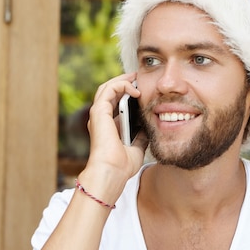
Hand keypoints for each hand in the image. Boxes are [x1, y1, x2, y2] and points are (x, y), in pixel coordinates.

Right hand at [77, 73, 147, 202]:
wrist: (113, 172)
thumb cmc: (122, 165)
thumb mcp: (137, 147)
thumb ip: (141, 136)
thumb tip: (150, 127)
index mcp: (109, 126)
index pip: (115, 103)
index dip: (127, 94)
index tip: (142, 90)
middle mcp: (102, 118)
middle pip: (110, 92)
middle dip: (124, 82)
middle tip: (138, 78)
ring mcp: (99, 114)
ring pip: (107, 88)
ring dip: (122, 80)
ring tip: (136, 78)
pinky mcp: (99, 112)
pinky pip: (109, 90)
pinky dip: (121, 85)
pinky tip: (135, 90)